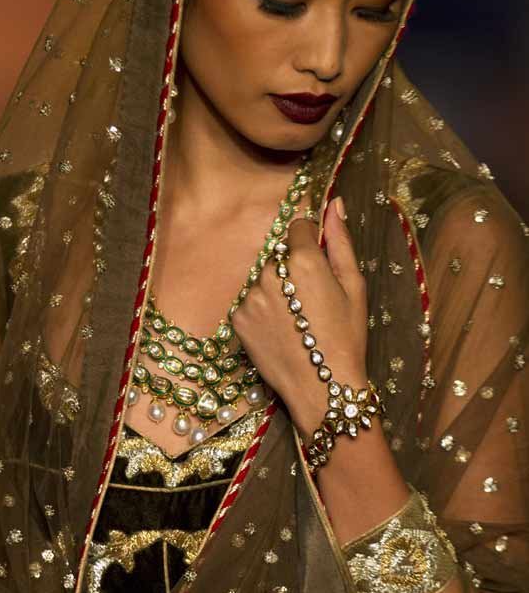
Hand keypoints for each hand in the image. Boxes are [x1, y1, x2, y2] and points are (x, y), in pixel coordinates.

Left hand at [231, 198, 368, 440]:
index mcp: (303, 260)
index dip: (311, 244)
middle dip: (292, 271)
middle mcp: (270, 273)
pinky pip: (250, 302)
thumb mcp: (354, 287)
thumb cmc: (346, 337)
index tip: (320, 269)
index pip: (298, 227)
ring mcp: (250, 296)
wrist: (322, 388)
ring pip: (264, 279)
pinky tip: (280, 333)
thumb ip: (340, 242)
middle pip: (279, 255)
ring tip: (296, 322)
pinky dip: (262, 312)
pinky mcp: (238, 319)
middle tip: (311, 305)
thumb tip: (334, 204)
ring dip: (276, 291)